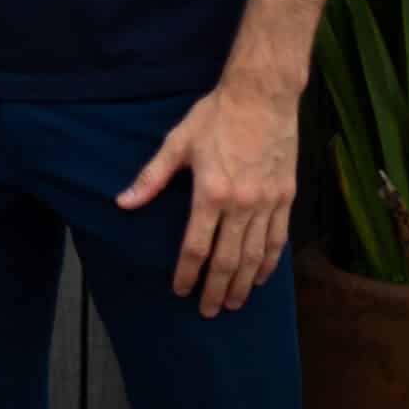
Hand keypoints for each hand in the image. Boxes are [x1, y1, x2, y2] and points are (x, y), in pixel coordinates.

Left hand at [116, 82, 297, 316]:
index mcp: (210, 193)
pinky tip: (260, 278)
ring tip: (232, 303)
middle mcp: (241, 204)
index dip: (187, 273)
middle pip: (227, 259)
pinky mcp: (286, 198)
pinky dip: (269, 263)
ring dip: (242, 283)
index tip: (180, 291)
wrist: (262, 97)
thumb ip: (151, 178)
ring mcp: (267, 203)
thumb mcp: (177, 143)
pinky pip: (278, 239)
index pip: (196, 246)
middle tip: (208, 311)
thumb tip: (123, 202)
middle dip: (216, 289)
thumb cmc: (215, 117)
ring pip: (255, 255)